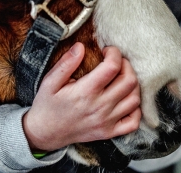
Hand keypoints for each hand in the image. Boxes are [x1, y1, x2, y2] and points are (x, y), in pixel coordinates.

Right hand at [22, 43, 140, 152]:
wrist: (45, 133)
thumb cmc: (47, 104)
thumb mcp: (50, 81)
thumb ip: (66, 63)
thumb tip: (80, 46)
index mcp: (86, 92)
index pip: (112, 67)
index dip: (114, 53)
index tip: (106, 51)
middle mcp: (100, 107)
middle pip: (129, 81)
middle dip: (126, 65)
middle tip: (115, 62)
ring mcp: (107, 122)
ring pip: (135, 99)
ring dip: (132, 84)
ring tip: (120, 78)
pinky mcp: (109, 132)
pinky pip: (134, 121)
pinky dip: (135, 109)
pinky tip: (125, 99)